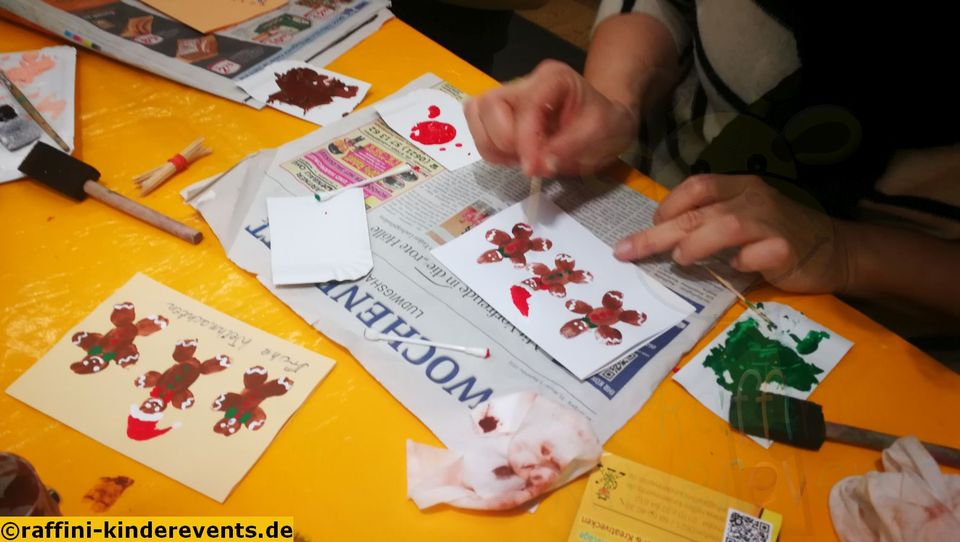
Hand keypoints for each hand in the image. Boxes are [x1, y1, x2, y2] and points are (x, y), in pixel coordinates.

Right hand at [464, 60, 637, 177]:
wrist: (605, 124)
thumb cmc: (605, 125)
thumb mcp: (600, 135)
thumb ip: (568, 148)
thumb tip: (537, 164)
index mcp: (553, 78)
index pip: (525, 105)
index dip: (525, 139)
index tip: (535, 168)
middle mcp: (524, 82)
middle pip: (489, 105)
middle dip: (504, 141)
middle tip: (531, 161)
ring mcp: (508, 97)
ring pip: (476, 115)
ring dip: (494, 147)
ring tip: (522, 159)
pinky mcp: (499, 115)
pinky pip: (478, 130)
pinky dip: (492, 150)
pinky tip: (516, 158)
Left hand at [613, 174, 852, 292]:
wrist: (834, 250)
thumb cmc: (776, 236)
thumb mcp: (740, 220)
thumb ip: (707, 223)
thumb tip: (661, 236)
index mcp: (739, 187)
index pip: (695, 186)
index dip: (666, 207)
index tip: (649, 227)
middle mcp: (753, 198)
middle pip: (698, 212)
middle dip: (657, 234)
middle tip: (628, 251)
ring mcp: (772, 221)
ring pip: (725, 226)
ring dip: (696, 244)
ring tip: (681, 260)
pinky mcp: (787, 248)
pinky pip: (757, 254)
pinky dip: (741, 262)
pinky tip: (738, 269)